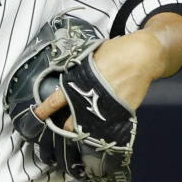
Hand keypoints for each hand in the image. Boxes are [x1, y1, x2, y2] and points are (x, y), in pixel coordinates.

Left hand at [32, 30, 163, 129]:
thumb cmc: (116, 52)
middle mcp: (90, 100)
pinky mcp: (120, 114)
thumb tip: (68, 78)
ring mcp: (105, 109)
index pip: (56, 101)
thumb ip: (78, 71)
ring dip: (83, 129)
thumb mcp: (90, 58)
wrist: (142, 56)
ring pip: (88, 128)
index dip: (44, 110)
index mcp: (79, 84)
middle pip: (70, 123)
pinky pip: (107, 127)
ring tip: (81, 128)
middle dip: (66, 126)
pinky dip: (102, 127)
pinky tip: (100, 126)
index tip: (38, 115)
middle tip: (64, 125)